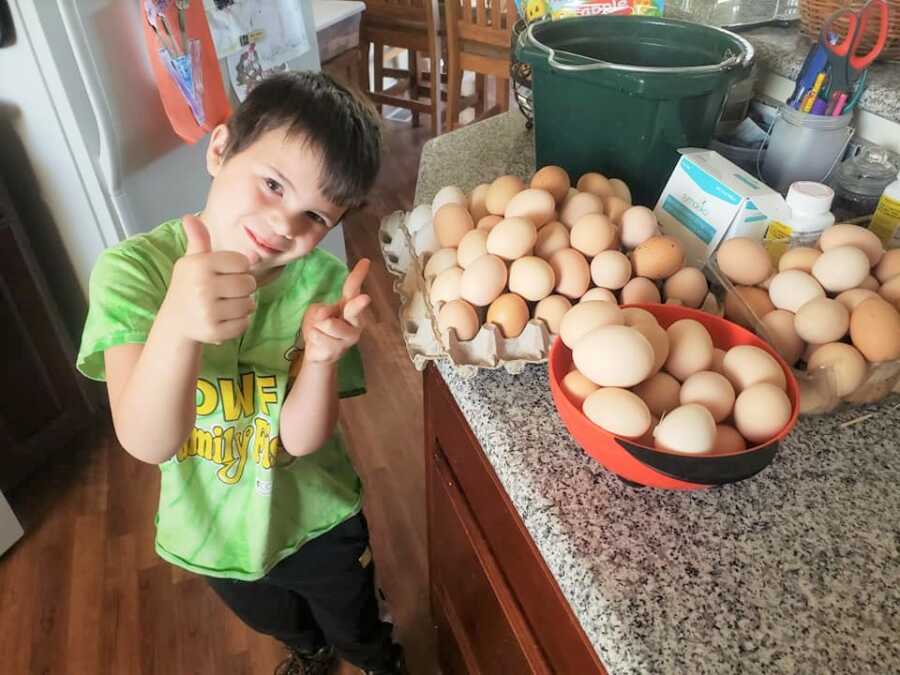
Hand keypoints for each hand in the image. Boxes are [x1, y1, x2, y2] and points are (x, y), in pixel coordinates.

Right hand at [161, 214, 258, 343]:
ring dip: (243, 306)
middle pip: (249, 283)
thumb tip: (190, 217)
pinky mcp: (214, 332)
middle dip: (243, 288)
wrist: (176, 321)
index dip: (238, 268)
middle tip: (228, 291)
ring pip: (249, 305)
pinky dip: (239, 322)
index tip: (225, 273)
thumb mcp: (192, 260)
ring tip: (226, 305)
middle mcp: (203, 287)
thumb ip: (198, 239)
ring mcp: (208, 311)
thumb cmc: (190, 285)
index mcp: (200, 265)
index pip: (242, 262)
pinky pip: (245, 324)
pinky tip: (225, 319)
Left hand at [301, 259, 370, 364]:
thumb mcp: (316, 312)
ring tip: (319, 333)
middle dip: (358, 304)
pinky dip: (312, 337)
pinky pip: (318, 336)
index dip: (358, 275)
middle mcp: (355, 322)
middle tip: (365, 298)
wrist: (318, 352)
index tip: (365, 261)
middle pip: (354, 309)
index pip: (352, 288)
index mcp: (349, 308)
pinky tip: (318, 342)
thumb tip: (326, 318)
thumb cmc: (319, 327)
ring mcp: (348, 337)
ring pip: (327, 324)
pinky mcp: (338, 350)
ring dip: (316, 327)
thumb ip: (322, 310)